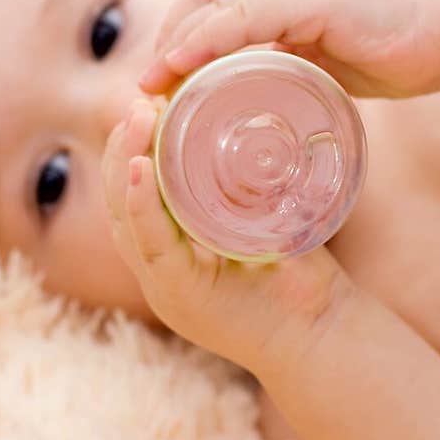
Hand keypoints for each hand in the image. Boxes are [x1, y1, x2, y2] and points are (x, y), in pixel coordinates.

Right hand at [101, 95, 352, 368]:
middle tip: (139, 101)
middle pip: (116, 200)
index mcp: (169, 250)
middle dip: (120, 148)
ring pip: (124, 218)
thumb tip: (246, 125)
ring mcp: (163, 286)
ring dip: (126, 164)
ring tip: (136, 119)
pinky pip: (151, 245)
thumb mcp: (261, 222)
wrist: (322, 338)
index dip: (127, 148)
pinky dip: (142, 205)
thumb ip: (244, 188)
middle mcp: (157, 268)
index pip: (129, 193)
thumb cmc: (298, 278)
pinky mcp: (180, 296)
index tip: (142, 104)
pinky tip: (142, 169)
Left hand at [138, 0, 439, 98]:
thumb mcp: (330, 52)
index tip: (161, 65)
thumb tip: (255, 88)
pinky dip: (212, 35)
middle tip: (147, 79)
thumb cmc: (398, 42)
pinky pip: (251, 12)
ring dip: (181, 36)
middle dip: (171, 29)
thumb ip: (292, 57)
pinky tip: (185, 60)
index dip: (186, 21)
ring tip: (154, 76)